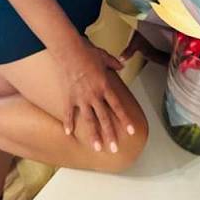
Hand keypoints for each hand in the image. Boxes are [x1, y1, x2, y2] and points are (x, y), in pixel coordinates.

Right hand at [59, 36, 135, 152]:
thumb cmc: (87, 52)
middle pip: (104, 118)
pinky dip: (68, 123)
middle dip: (110, 135)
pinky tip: (68, 133)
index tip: (131, 131)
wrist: (69, 50)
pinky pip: (69, 113)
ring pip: (89, 120)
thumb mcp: (104, 56)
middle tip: (114, 149)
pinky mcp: (69, 97)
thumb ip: (114, 63)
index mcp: (105, 86)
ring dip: (93, 135)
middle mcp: (94, 95)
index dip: (125, 120)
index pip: (117, 107)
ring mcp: (81, 98)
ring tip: (96, 148)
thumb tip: (122, 65)